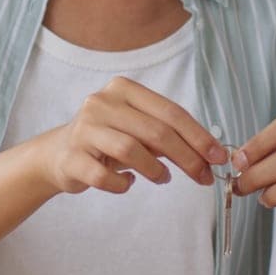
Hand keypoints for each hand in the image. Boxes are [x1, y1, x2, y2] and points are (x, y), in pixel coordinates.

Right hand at [31, 76, 227, 195]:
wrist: (57, 155)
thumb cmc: (106, 141)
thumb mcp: (137, 131)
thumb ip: (167, 136)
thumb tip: (208, 155)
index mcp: (123, 89)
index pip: (170, 112)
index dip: (198, 136)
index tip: (218, 157)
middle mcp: (101, 103)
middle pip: (155, 131)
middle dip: (187, 157)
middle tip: (203, 177)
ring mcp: (84, 129)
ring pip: (130, 150)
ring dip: (155, 170)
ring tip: (163, 179)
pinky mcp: (72, 157)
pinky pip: (104, 177)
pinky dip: (123, 184)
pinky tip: (128, 183)